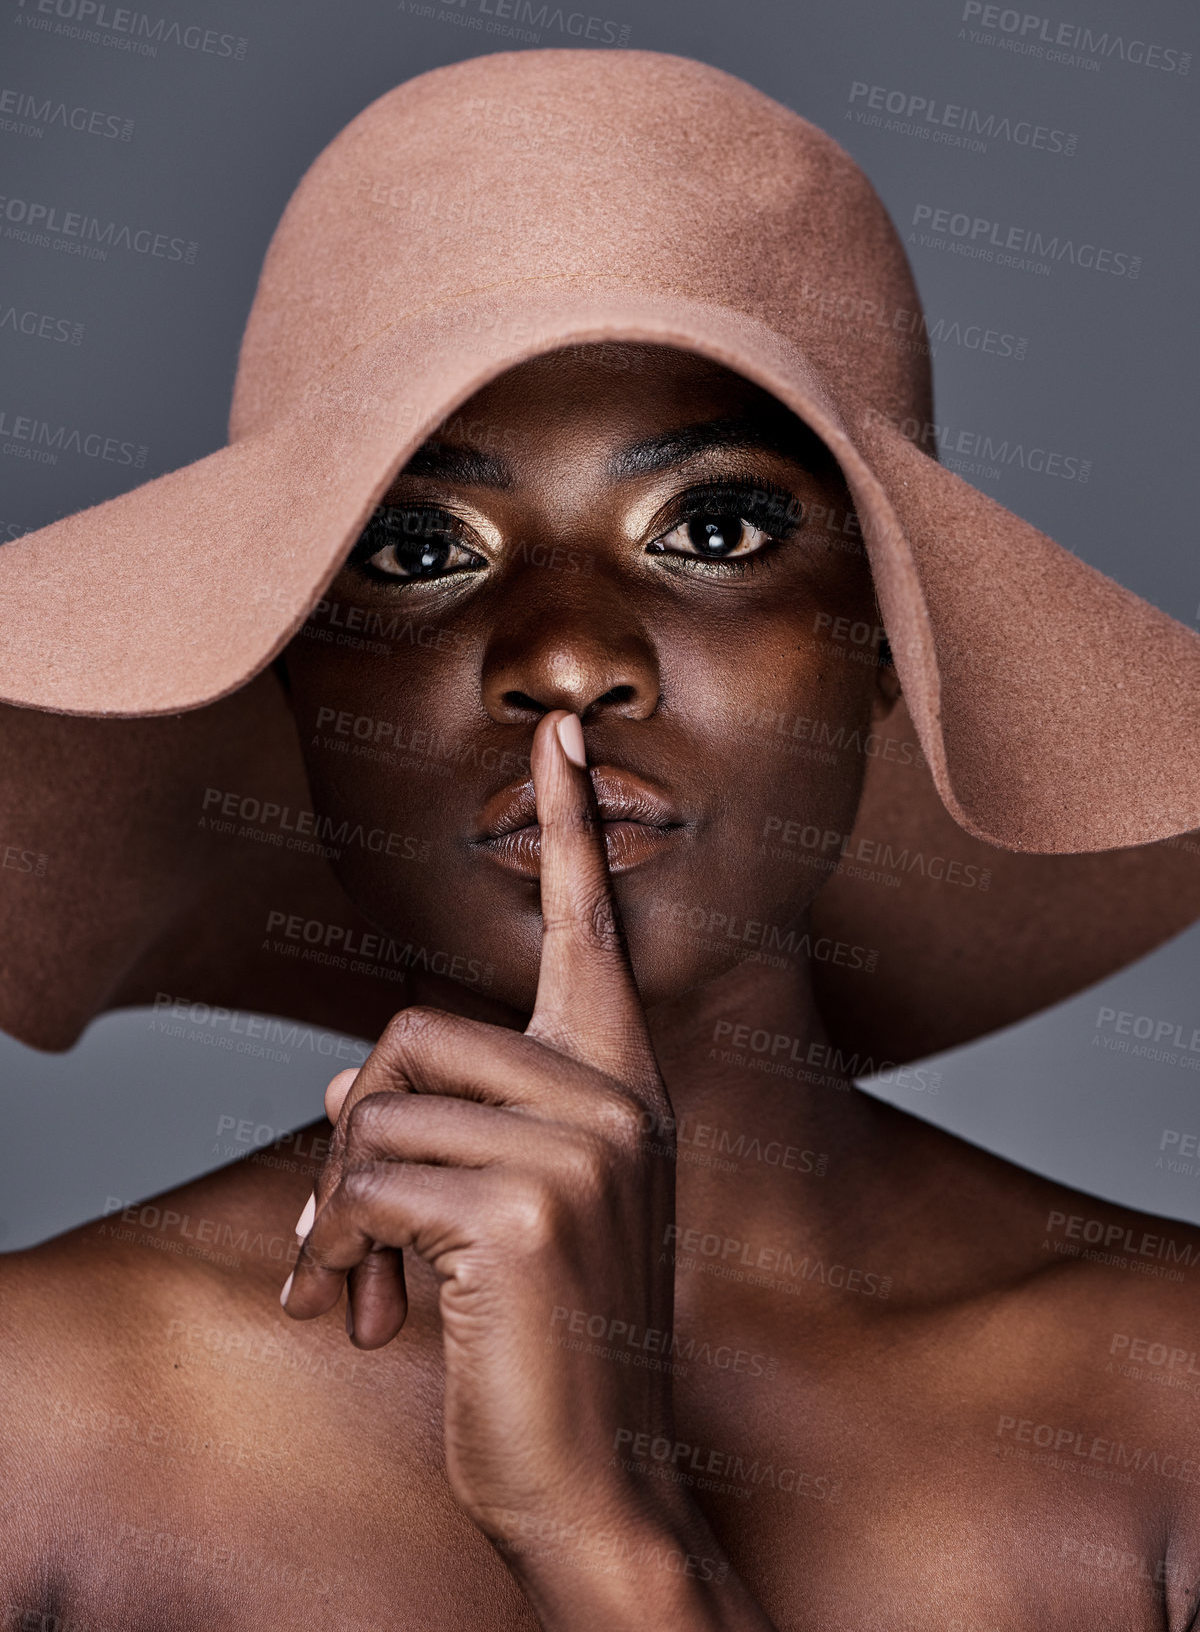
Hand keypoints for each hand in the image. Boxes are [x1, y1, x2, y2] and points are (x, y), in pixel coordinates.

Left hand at [282, 710, 679, 1535]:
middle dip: (356, 1132)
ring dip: (342, 1209)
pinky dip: (339, 1251)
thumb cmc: (550, 1339)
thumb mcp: (511, 1208)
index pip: (590, 931)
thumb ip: (453, 1121)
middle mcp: (618, 1101)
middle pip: (412, 1033)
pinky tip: (373, 1317)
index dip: (567, 828)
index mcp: (624, 1089)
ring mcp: (581, 1150)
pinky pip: (367, 1179)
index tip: (559, 734)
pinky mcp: (523, 1208)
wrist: (596, 1481)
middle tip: (349, 1232)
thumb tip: (341, 1081)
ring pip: (376, 1107)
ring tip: (365, 1286)